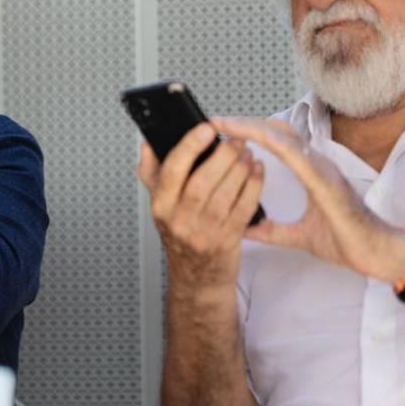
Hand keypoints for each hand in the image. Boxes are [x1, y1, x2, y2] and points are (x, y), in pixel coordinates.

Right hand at [137, 123, 264, 288]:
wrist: (197, 277)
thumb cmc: (181, 234)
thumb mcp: (160, 204)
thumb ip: (153, 172)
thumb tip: (148, 143)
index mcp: (161, 205)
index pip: (172, 170)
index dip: (189, 146)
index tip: (206, 128)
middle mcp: (179, 220)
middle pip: (201, 181)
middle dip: (223, 156)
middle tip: (236, 140)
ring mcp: (204, 232)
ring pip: (224, 194)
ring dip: (240, 168)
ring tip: (246, 152)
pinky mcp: (227, 240)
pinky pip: (243, 208)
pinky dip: (253, 186)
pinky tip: (256, 172)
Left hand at [213, 117, 404, 282]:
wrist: (377, 254)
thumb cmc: (346, 241)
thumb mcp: (299, 236)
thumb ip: (273, 230)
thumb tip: (246, 228)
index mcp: (311, 172)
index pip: (277, 141)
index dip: (250, 132)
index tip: (223, 131)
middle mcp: (316, 163)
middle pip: (276, 131)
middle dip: (245, 124)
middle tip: (215, 121)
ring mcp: (323, 169)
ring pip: (284, 138)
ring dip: (254, 128)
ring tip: (226, 124)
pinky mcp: (327, 182)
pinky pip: (299, 157)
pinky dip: (278, 144)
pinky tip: (258, 139)